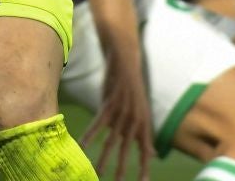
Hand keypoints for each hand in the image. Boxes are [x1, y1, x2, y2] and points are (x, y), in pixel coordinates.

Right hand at [82, 37, 154, 180]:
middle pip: (127, 149)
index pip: (146, 149)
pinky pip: (97, 124)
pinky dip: (89, 135)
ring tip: (99, 173)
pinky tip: (83, 146)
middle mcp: (134, 120)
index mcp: (144, 123)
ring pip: (111, 141)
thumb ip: (144, 134)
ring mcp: (121, 112)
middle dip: (122, 168)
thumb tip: (151, 153)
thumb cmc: (134, 90)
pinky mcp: (109, 105)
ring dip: (104, 158)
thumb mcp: (143, 112)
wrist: (126, 63)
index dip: (145, 166)